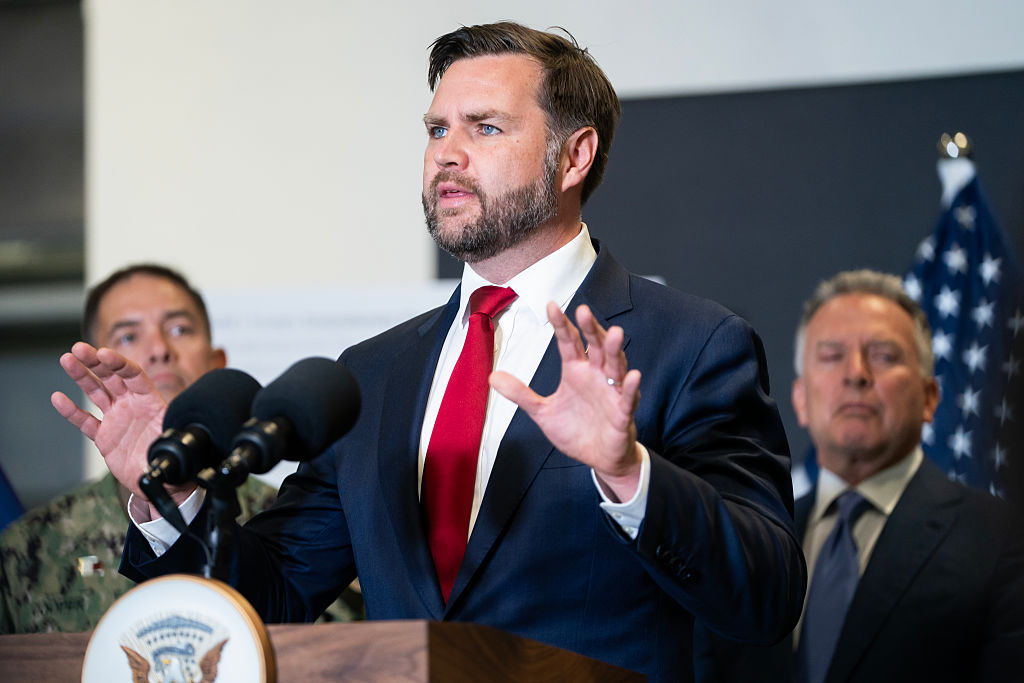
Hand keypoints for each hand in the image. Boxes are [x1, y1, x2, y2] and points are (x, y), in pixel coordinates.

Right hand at [50, 342, 176, 506]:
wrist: (163, 480)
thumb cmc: (173, 456)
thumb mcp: (175, 438)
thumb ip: (169, 428)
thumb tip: (170, 424)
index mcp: (151, 402)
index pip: (134, 375)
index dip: (119, 363)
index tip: (104, 354)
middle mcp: (132, 406)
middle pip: (112, 377)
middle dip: (95, 362)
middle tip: (79, 348)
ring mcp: (117, 419)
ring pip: (96, 393)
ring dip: (81, 376)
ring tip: (67, 360)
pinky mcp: (104, 437)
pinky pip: (85, 421)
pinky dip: (71, 411)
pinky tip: (58, 398)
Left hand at [490, 303, 642, 501]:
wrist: (598, 459)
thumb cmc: (576, 430)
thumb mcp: (542, 412)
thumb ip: (521, 394)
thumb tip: (492, 377)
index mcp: (576, 371)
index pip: (568, 342)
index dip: (560, 324)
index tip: (550, 305)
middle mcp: (596, 376)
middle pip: (595, 346)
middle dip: (590, 329)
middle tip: (583, 311)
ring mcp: (611, 392)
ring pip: (615, 366)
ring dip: (615, 350)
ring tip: (615, 333)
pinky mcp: (623, 413)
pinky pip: (628, 397)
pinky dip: (630, 386)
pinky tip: (633, 375)